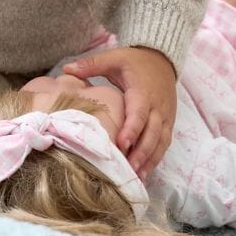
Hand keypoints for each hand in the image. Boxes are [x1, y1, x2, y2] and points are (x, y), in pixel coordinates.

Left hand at [63, 46, 175, 180]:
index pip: (139, 113)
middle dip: (141, 152)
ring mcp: (165, 116)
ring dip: (150, 160)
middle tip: (127, 168)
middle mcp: (157, 106)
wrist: (161, 60)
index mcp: (142, 91)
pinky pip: (164, 143)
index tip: (121, 145)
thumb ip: (92, 64)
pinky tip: (144, 173)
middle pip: (152, 132)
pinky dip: (156, 159)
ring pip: (160, 141)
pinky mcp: (168, 123)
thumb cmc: (134, 62)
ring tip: (137, 177)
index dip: (132, 129)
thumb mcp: (114, 58)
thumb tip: (67, 69)